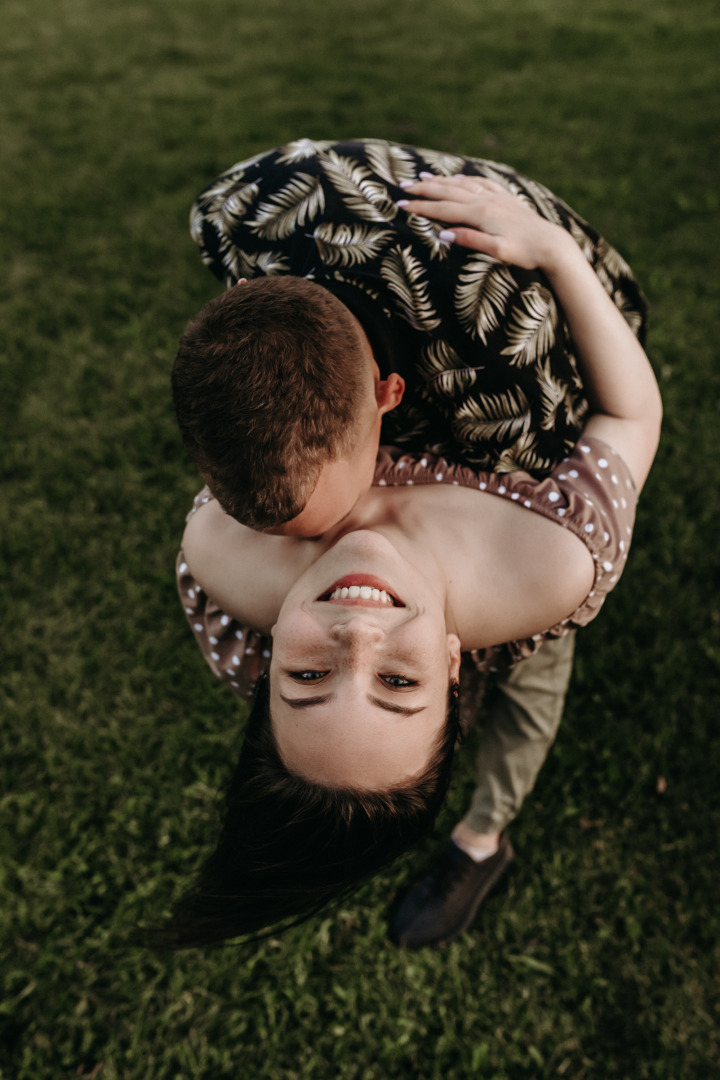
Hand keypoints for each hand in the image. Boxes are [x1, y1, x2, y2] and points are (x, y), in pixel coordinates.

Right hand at [397, 174, 574, 270]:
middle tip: (403, 185)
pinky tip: (457, 178)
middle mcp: (486, 201)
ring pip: (461, 184)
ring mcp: (496, 197)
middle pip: (448, 192)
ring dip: (440, 180)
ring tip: (423, 176)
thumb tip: (444, 234)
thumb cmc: (525, 252)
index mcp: (480, 214)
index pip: (443, 209)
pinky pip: (480, 183)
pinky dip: (465, 179)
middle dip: (424, 189)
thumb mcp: (497, 251)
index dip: (420, 206)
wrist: (551, 243)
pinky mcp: (505, 198)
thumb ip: (470, 241)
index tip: (401, 204)